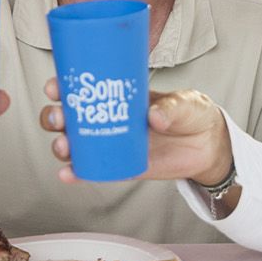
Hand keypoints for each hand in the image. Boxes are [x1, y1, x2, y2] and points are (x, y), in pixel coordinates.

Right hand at [41, 79, 231, 185]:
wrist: (208, 146)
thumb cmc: (192, 114)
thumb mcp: (186, 103)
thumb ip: (172, 107)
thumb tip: (153, 117)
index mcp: (118, 94)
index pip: (83, 87)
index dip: (62, 86)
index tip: (54, 88)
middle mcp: (107, 118)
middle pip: (69, 117)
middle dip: (54, 117)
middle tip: (59, 118)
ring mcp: (111, 143)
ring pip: (74, 144)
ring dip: (61, 145)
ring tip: (64, 147)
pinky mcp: (120, 166)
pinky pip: (92, 170)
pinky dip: (76, 173)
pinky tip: (68, 174)